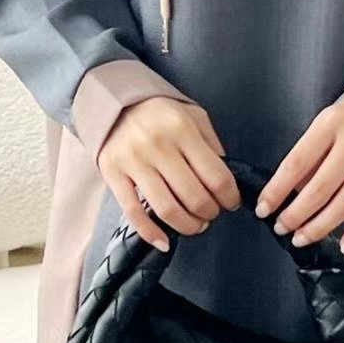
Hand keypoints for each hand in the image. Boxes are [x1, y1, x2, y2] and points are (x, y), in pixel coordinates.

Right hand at [97, 96, 241, 250]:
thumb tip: (227, 180)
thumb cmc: (160, 112)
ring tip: (195, 225)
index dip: (229, 197)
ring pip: (167, 210)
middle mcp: (157, 145)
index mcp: (182, 130)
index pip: (216, 177)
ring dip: (188, 226)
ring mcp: (133, 161)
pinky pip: (133, 213)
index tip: (231, 203)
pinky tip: (165, 241)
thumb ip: (212, 145)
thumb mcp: (194, 116)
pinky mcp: (113, 174)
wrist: (116, 101)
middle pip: (194, 197)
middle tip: (212, 214)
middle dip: (210, 214)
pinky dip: (151, 234)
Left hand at [254, 101, 343, 253]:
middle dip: (296, 214)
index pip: (296, 163)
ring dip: (320, 227)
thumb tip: (288, 197)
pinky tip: (343, 244)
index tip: (263, 209)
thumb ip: (309, 157)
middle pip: (320, 189)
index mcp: (331, 124)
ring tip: (302, 238)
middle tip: (282, 228)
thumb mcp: (325, 127)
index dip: (277, 190)